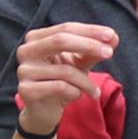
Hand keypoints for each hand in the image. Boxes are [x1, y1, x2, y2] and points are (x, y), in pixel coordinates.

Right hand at [10, 21, 119, 136]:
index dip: (90, 31)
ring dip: (86, 82)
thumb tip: (114, 37)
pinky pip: (60, 87)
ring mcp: (23, 70)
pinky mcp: (26, 90)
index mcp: (37, 38)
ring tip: (94, 91)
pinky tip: (77, 97)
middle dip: (88, 45)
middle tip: (109, 53)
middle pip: (60, 40)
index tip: (112, 36)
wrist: (46, 110)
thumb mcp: (80, 63)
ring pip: (65, 70)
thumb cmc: (62, 81)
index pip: (66, 28)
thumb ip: (94, 50)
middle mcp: (26, 51)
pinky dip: (75, 93)